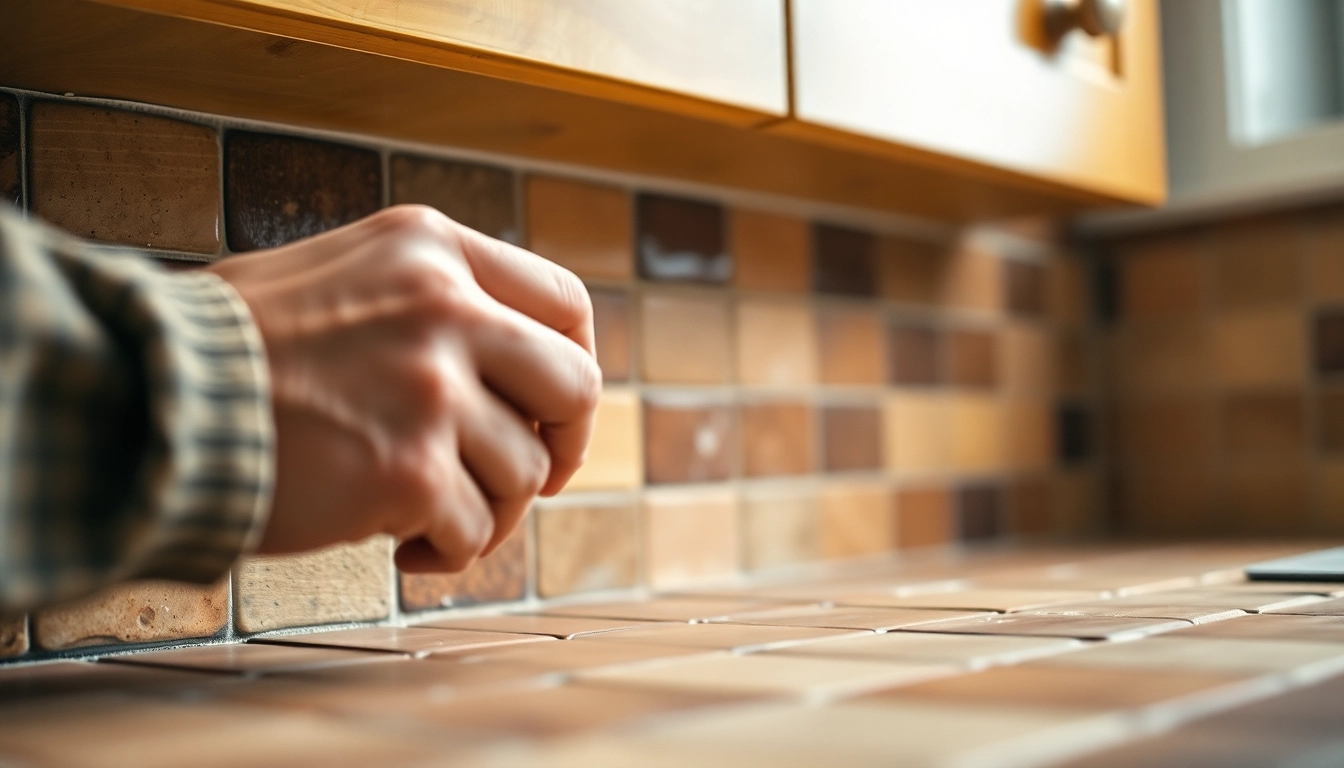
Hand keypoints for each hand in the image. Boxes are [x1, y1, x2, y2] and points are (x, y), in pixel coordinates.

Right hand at [208, 205, 599, 571]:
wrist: (144, 398)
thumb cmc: (234, 350)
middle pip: (576, 388)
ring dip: (486, 509)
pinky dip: (447, 550)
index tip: (552, 412)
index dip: (574, 366)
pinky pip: (475, 530)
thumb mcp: (345, 276)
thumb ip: (433, 302)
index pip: (566, 302)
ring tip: (422, 515)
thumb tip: (517, 369)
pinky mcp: (409, 469)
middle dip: (565, 447)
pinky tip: (398, 544)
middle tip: (529, 480)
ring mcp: (431, 388)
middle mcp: (445, 307)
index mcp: (432, 250)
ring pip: (525, 472)